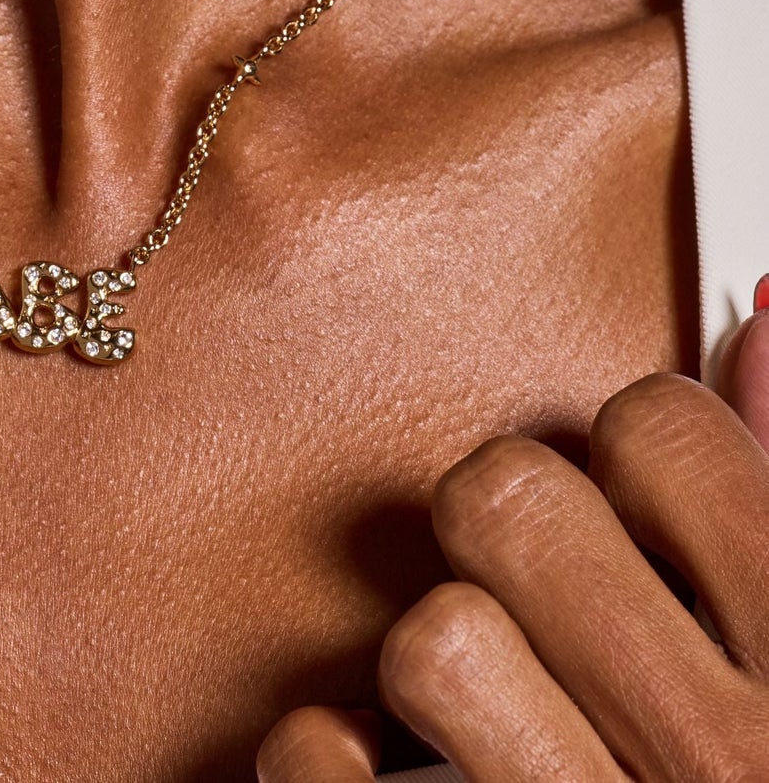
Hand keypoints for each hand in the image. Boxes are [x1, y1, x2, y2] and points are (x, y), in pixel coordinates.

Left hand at [259, 317, 768, 780]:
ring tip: (493, 697)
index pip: (658, 430)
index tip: (635, 505)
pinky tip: (381, 767)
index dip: (634, 450)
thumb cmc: (750, 776)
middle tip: (546, 587)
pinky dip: (323, 757)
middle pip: (511, 501)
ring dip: (442, 653)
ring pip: (429, 635)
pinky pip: (320, 765)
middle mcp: (712, 760)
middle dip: (513, 527)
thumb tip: (758, 309)